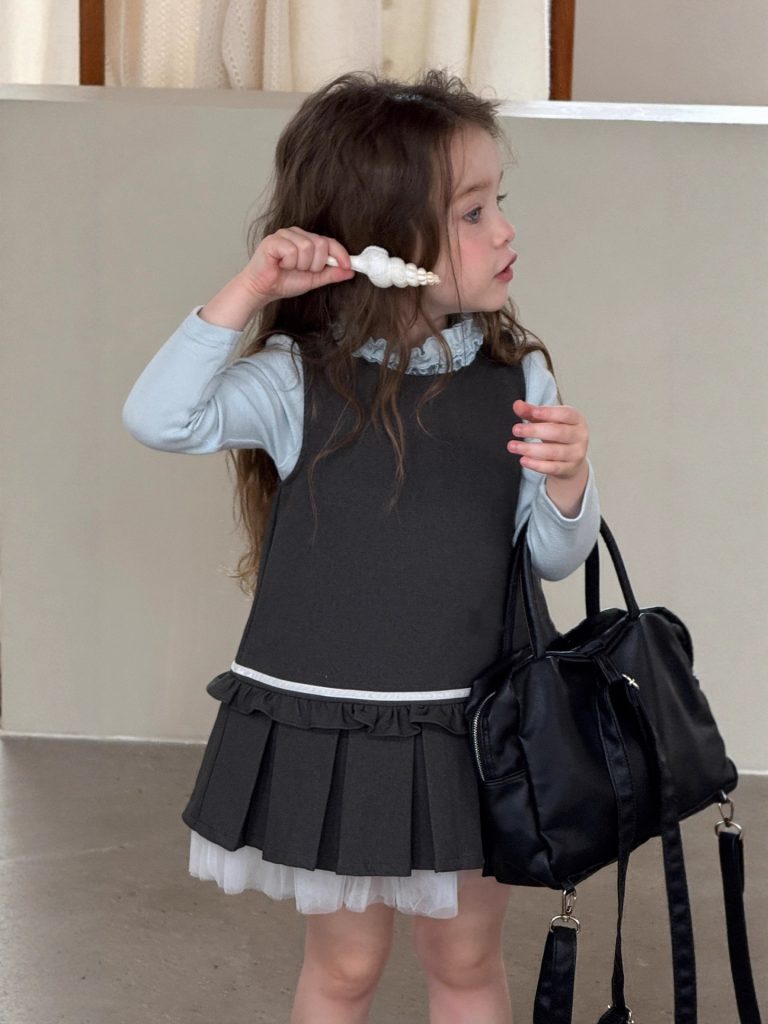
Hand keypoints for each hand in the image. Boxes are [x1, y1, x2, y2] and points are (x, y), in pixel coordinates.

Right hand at [240, 227, 354, 301]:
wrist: (262, 290)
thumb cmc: (284, 282)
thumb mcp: (314, 279)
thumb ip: (331, 274)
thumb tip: (350, 271)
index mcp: (307, 240)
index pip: (329, 241)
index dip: (341, 253)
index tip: (348, 266)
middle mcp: (297, 234)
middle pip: (320, 244)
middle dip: (315, 264)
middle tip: (302, 271)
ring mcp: (285, 234)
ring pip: (307, 247)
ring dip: (301, 265)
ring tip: (289, 268)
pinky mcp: (273, 240)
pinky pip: (292, 251)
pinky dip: (289, 263)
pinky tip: (280, 265)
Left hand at [507, 399, 588, 477]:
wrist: (571, 458)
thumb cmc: (557, 433)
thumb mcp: (547, 420)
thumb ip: (532, 412)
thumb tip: (517, 404)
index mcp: (576, 419)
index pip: (565, 414)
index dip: (549, 413)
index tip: (532, 413)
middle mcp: (580, 436)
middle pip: (557, 432)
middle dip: (534, 431)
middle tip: (515, 430)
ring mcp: (576, 453)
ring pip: (553, 452)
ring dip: (530, 449)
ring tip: (512, 446)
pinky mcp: (569, 468)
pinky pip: (552, 467)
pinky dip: (536, 465)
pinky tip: (523, 460)